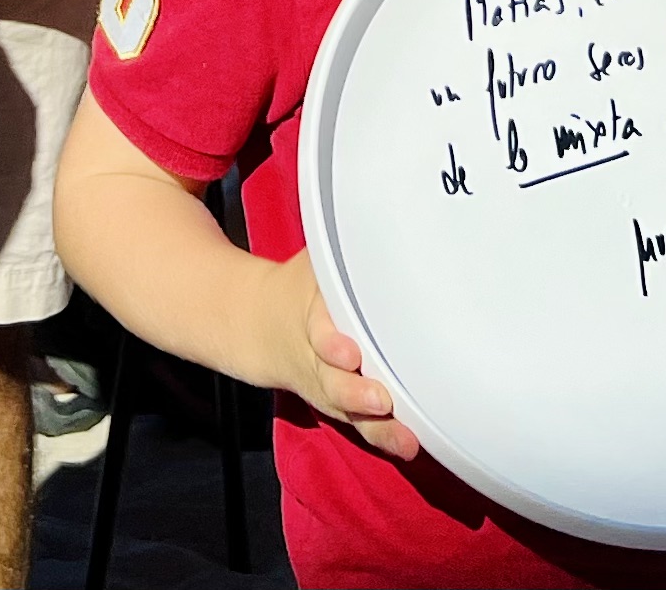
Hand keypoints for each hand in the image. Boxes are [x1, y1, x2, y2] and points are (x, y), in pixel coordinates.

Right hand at [265, 255, 417, 459]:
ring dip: (376, 423)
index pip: (318, 327)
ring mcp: (328, 384)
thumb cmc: (301, 289)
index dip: (330, 341)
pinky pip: (359, 424)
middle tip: (380, 398)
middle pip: (334, 378)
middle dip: (356, 391)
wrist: (259, 325)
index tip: (347, 351)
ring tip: (403, 436)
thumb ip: (347, 251)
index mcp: (311, 312)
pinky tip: (406, 444)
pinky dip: (382, 436)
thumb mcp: (314, 261)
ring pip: (348, 408)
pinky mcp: (340, 404)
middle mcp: (317, 355)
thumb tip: (389, 221)